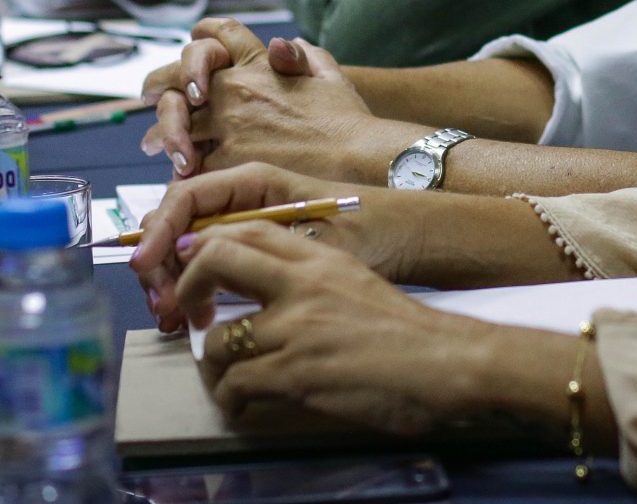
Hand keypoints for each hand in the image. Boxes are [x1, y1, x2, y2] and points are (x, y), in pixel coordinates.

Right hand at [129, 160, 397, 331]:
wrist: (407, 240)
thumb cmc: (370, 225)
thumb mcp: (310, 228)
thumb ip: (251, 236)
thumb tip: (196, 252)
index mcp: (253, 180)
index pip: (186, 197)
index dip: (158, 231)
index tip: (144, 266)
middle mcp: (242, 199)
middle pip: (177, 224)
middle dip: (158, 263)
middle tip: (163, 308)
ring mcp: (243, 226)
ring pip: (185, 249)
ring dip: (169, 281)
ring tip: (172, 318)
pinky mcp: (251, 254)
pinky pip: (206, 268)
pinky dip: (191, 291)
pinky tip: (189, 317)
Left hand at [141, 19, 378, 178]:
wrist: (358, 156)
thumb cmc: (349, 120)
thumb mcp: (330, 74)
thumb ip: (305, 56)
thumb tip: (286, 46)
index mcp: (257, 63)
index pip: (216, 33)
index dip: (198, 38)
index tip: (189, 51)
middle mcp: (235, 88)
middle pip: (178, 76)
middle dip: (158, 84)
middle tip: (147, 96)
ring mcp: (227, 124)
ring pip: (174, 121)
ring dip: (160, 133)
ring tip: (152, 145)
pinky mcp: (225, 160)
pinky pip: (188, 163)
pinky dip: (180, 170)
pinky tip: (178, 176)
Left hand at [175, 220, 498, 432]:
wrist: (446, 362)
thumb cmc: (406, 331)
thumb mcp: (356, 282)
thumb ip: (312, 279)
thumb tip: (266, 293)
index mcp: (320, 257)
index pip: (247, 230)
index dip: (209, 246)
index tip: (197, 267)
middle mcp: (301, 284)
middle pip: (216, 261)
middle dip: (189, 289)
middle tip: (192, 316)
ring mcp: (296, 328)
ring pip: (218, 341)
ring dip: (214, 367)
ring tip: (227, 379)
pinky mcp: (295, 374)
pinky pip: (235, 385)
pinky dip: (231, 400)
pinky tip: (244, 405)